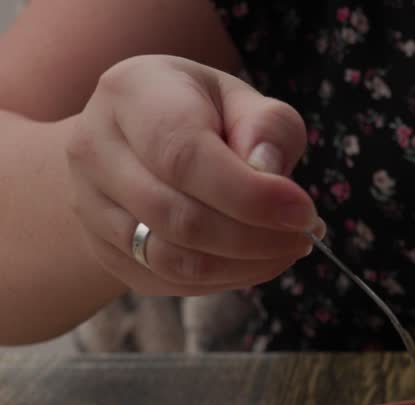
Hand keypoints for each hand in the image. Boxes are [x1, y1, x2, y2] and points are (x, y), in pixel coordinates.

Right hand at [65, 55, 316, 295]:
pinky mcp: (106, 251)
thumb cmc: (203, 114)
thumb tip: (269, 173)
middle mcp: (94, 149)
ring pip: (172, 260)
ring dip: (246, 264)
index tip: (304, 213)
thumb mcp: (242, 99)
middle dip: (257, 237)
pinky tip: (259, 259)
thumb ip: (267, 127)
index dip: (250, 195)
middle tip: (306, 234)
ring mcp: (90, 206)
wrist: (135, 139)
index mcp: (131, 94)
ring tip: (289, 247)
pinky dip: (228, 279)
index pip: (184, 156)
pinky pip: (171, 282)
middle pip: (179, 217)